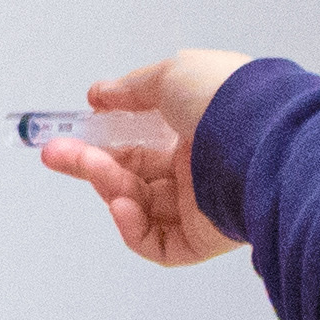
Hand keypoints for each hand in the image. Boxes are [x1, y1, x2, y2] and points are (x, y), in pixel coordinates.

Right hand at [38, 54, 251, 265]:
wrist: (265, 137)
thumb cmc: (228, 99)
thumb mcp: (171, 75)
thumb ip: (130, 89)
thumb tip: (100, 94)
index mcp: (199, 129)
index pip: (140, 140)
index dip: (103, 138)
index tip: (72, 132)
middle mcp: (202, 167)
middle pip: (132, 173)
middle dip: (89, 162)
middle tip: (54, 154)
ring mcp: (204, 204)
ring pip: (139, 204)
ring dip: (107, 187)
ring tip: (95, 172)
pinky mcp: (206, 238)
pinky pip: (159, 243)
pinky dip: (132, 228)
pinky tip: (121, 206)